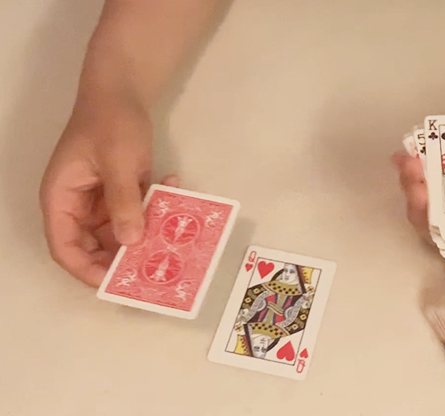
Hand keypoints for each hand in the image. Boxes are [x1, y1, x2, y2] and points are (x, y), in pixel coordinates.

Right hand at [40, 95, 176, 286]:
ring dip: (145, 233)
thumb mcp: (118, 162)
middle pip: (94, 245)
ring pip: (120, 231)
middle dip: (124, 257)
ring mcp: (100, 199)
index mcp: (61, 198)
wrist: (123, 90)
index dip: (87, 269)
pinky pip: (136, 211)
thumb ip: (123, 202)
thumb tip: (130, 243)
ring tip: (172, 235)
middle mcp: (77, 204)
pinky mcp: (120, 191)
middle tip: (155, 265)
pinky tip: (174, 190)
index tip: (117, 282)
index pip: (64, 247)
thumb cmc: (111, 123)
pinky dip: (153, 208)